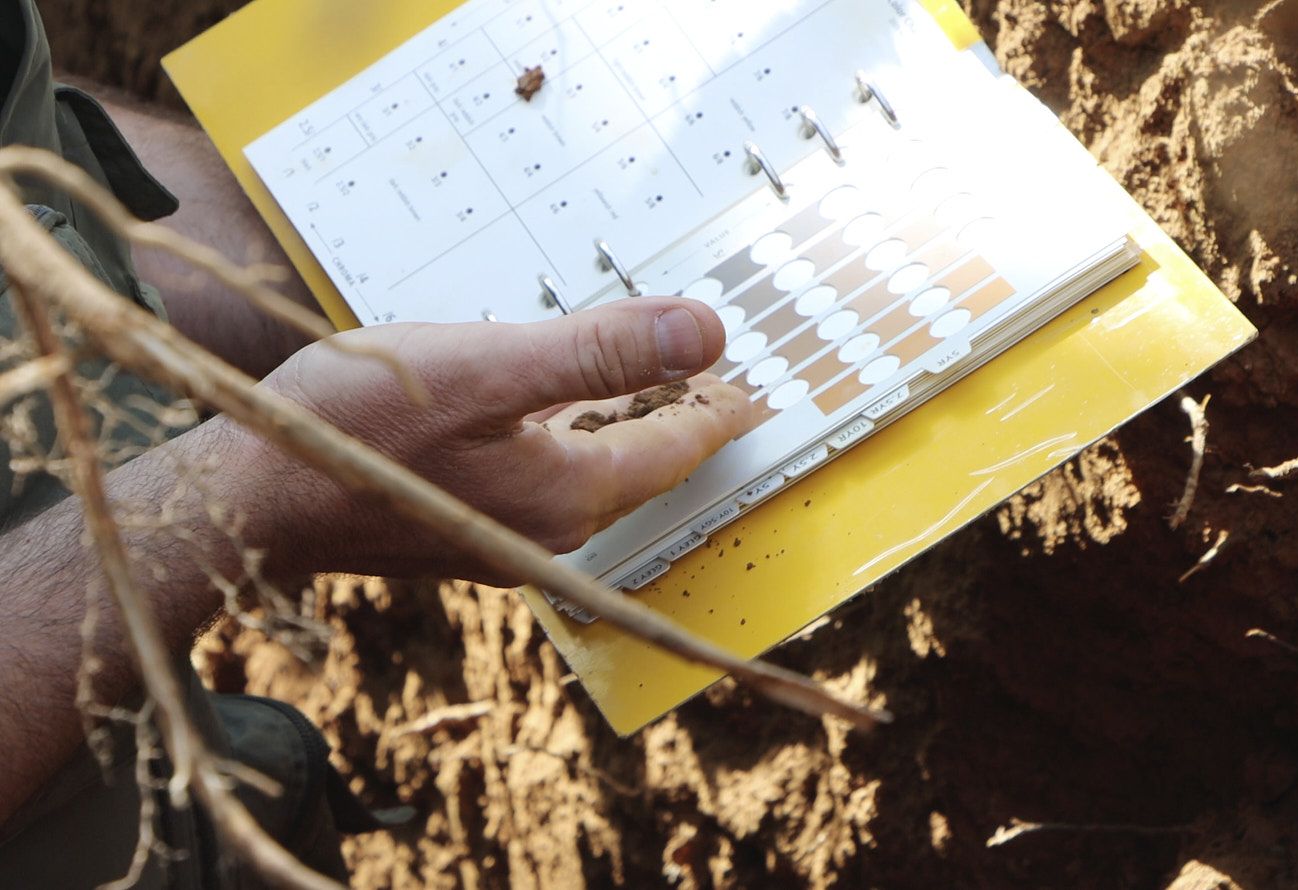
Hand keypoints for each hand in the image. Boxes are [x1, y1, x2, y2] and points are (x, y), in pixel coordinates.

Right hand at [229, 297, 755, 583]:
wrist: (250, 501)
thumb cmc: (354, 429)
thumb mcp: (488, 368)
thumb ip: (599, 349)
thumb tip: (705, 329)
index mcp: (569, 493)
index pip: (674, 448)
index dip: (718, 410)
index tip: (755, 392)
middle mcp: (547, 528)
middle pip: (636, 463)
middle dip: (676, 417)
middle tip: (711, 381)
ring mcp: (502, 533)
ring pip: (587, 470)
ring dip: (619, 424)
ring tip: (645, 385)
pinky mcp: (461, 525)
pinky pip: (540, 475)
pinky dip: (564, 435)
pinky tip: (549, 411)